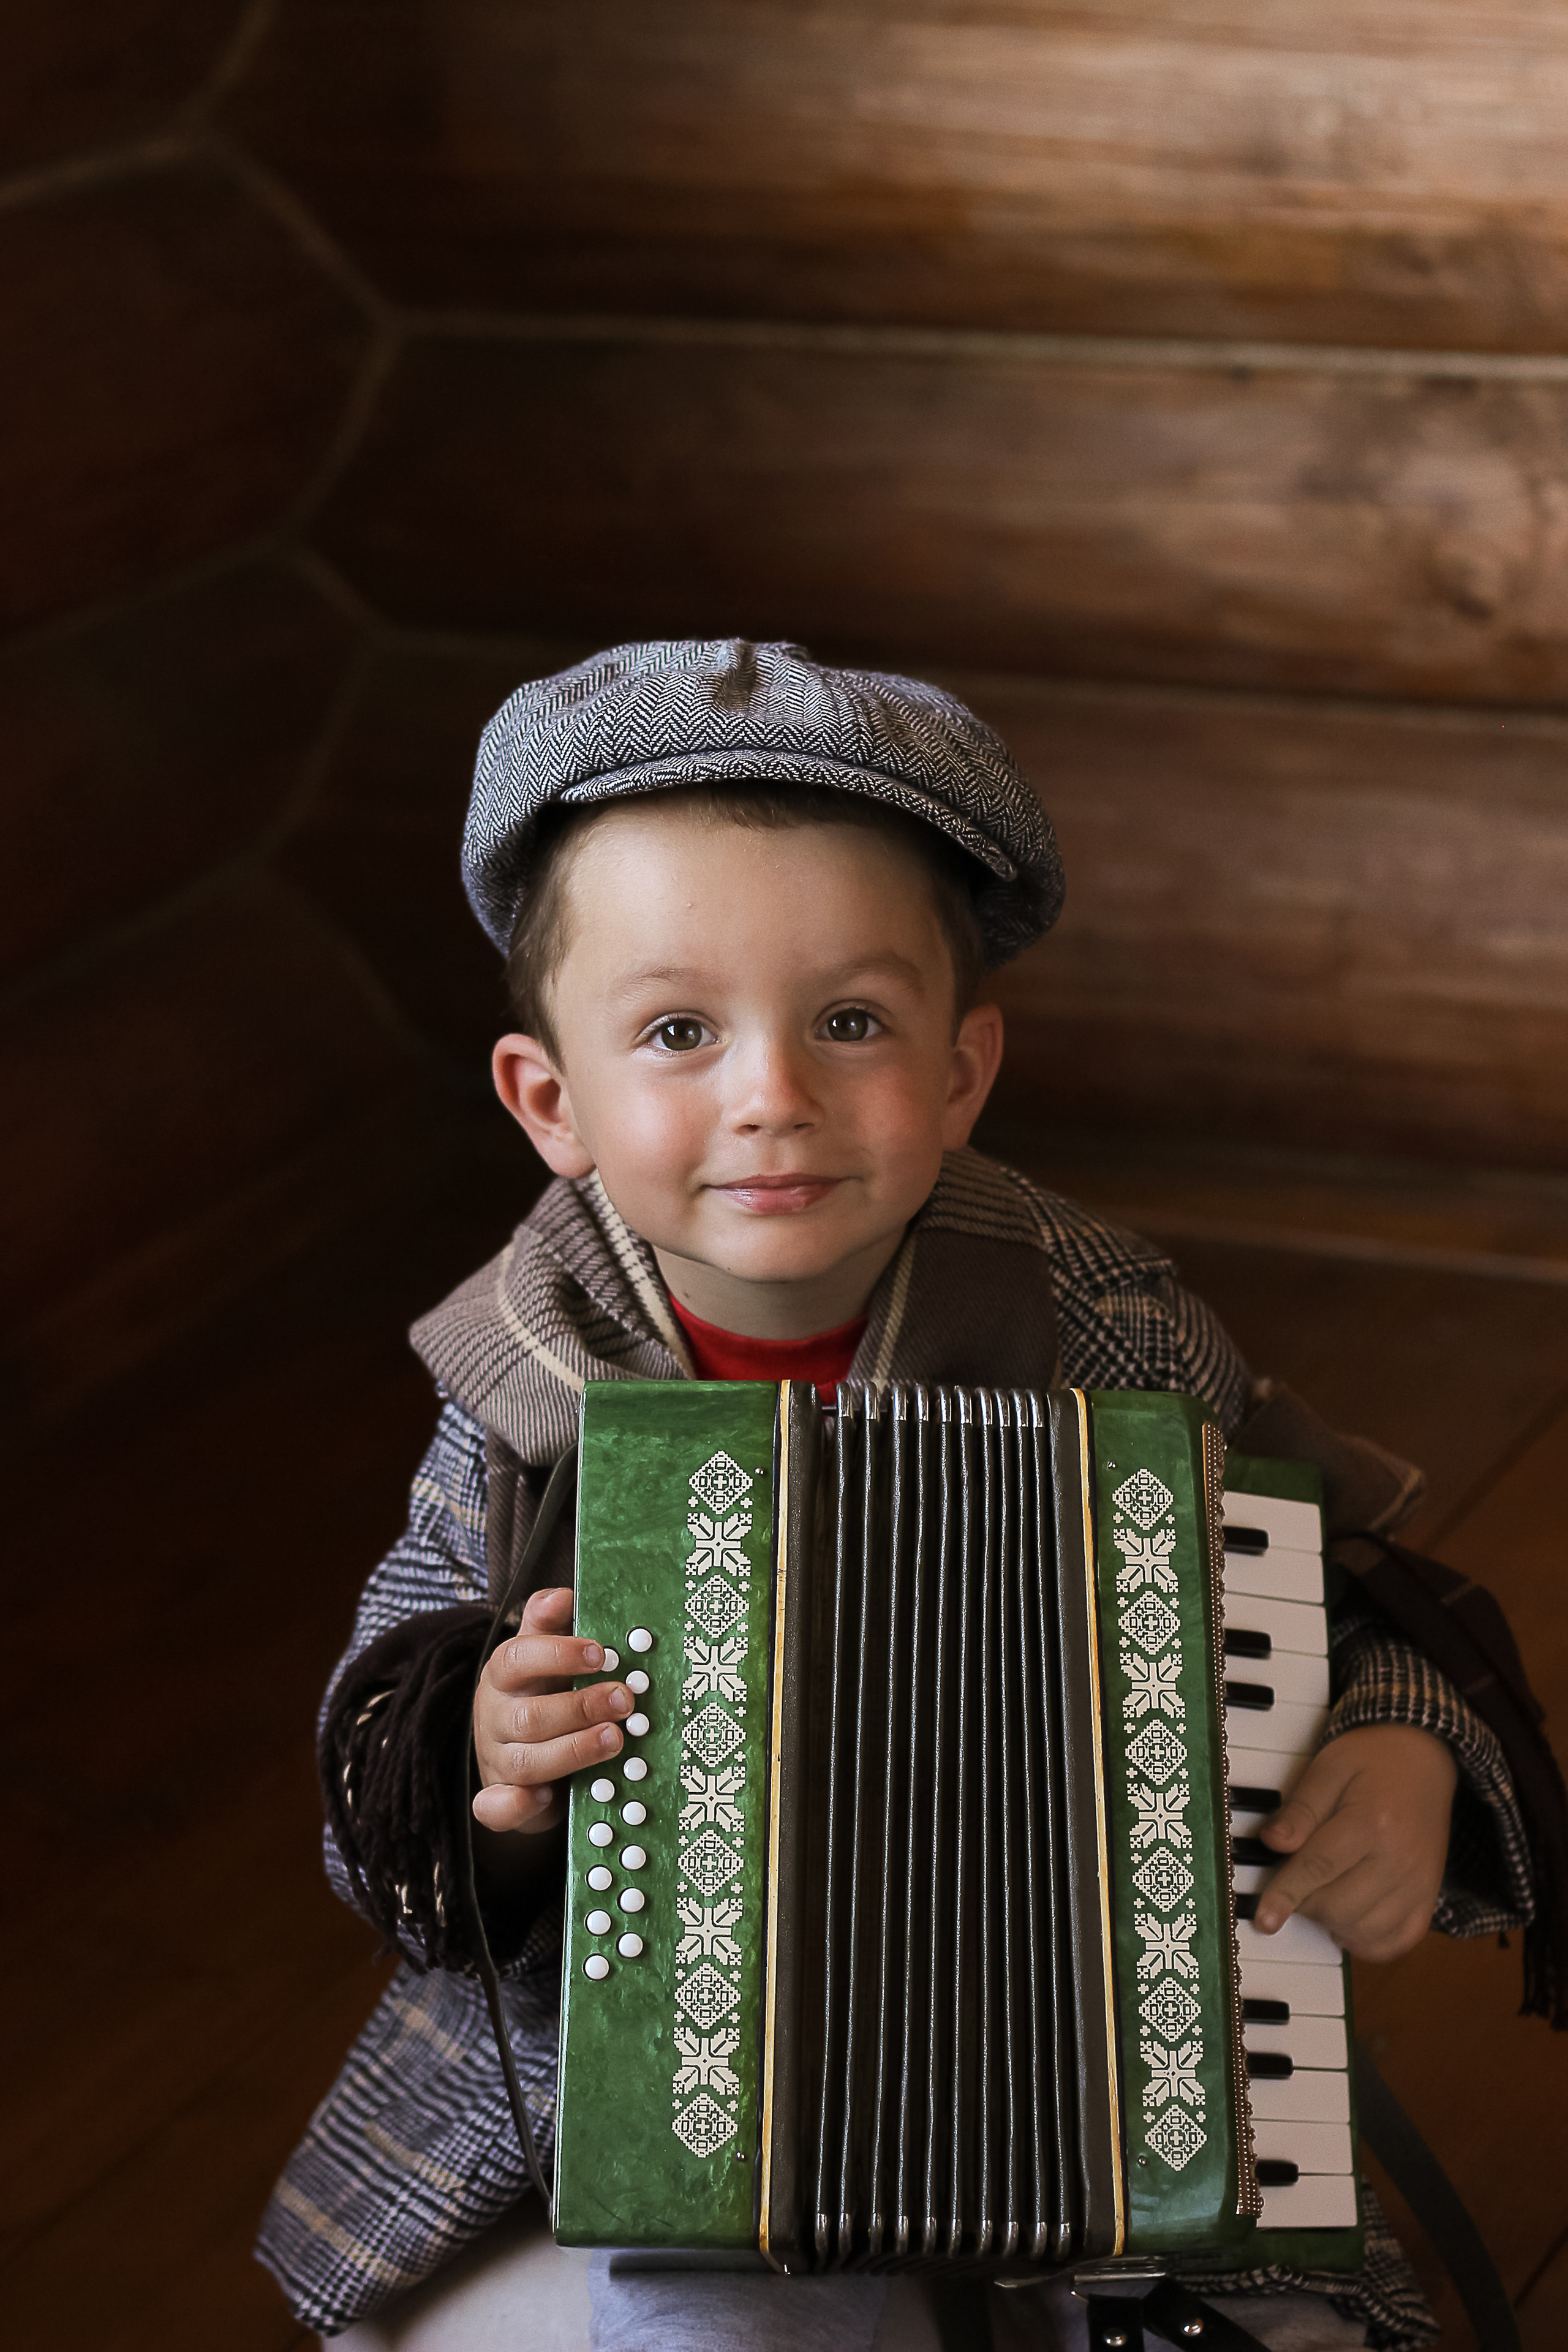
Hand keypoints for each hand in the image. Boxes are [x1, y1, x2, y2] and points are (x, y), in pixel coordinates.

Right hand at [472, 1586, 631, 1833]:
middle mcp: (494, 1717)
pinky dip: (518, 1806)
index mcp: (504, 1675)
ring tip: (616, 1740)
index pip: (517, 1657)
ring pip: (525, 1762)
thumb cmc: (541, 1694)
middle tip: (625, 1701)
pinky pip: (495, 1809)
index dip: (558, 1654)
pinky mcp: (499, 1799)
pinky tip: (548, 1797)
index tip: (602, 1654)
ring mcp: (495, 1760)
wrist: (515, 1755)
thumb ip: (549, 1624)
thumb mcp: (542, 1653)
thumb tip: (562, 1595)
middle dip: (580, 1708)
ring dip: (573, 1752)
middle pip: (529, 1715)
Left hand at [1252, 1725, 1457, 1962]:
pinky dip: (1367, 1942)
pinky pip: (1396, 1942)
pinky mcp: (1428, 1899)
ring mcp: (1419, 1885)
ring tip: (1321, 1895)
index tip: (1264, 1918)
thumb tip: (1272, 1843)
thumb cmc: (1373, 1760)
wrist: (1426, 1760)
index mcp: (1372, 1822)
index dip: (1286, 1894)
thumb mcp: (1329, 1767)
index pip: (1319, 1868)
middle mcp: (1400, 1860)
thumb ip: (1301, 1809)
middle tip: (1295, 1881)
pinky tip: (1348, 1921)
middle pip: (1340, 1906)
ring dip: (1332, 1923)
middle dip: (1305, 1903)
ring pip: (1364, 1931)